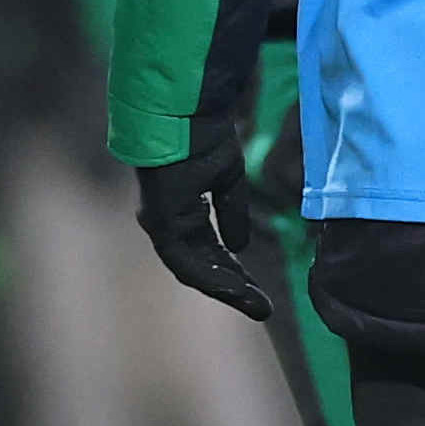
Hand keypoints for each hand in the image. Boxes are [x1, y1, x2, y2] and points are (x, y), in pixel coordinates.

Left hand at [134, 146, 273, 320]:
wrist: (188, 116)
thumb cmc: (205, 138)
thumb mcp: (229, 180)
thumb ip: (232, 214)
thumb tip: (239, 247)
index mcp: (184, 211)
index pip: (210, 252)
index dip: (235, 273)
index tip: (260, 294)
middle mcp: (171, 222)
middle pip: (204, 267)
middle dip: (235, 288)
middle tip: (263, 309)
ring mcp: (163, 224)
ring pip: (194, 270)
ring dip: (225, 289)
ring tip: (256, 305)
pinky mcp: (161, 224)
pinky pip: (184, 261)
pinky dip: (210, 276)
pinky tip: (235, 288)